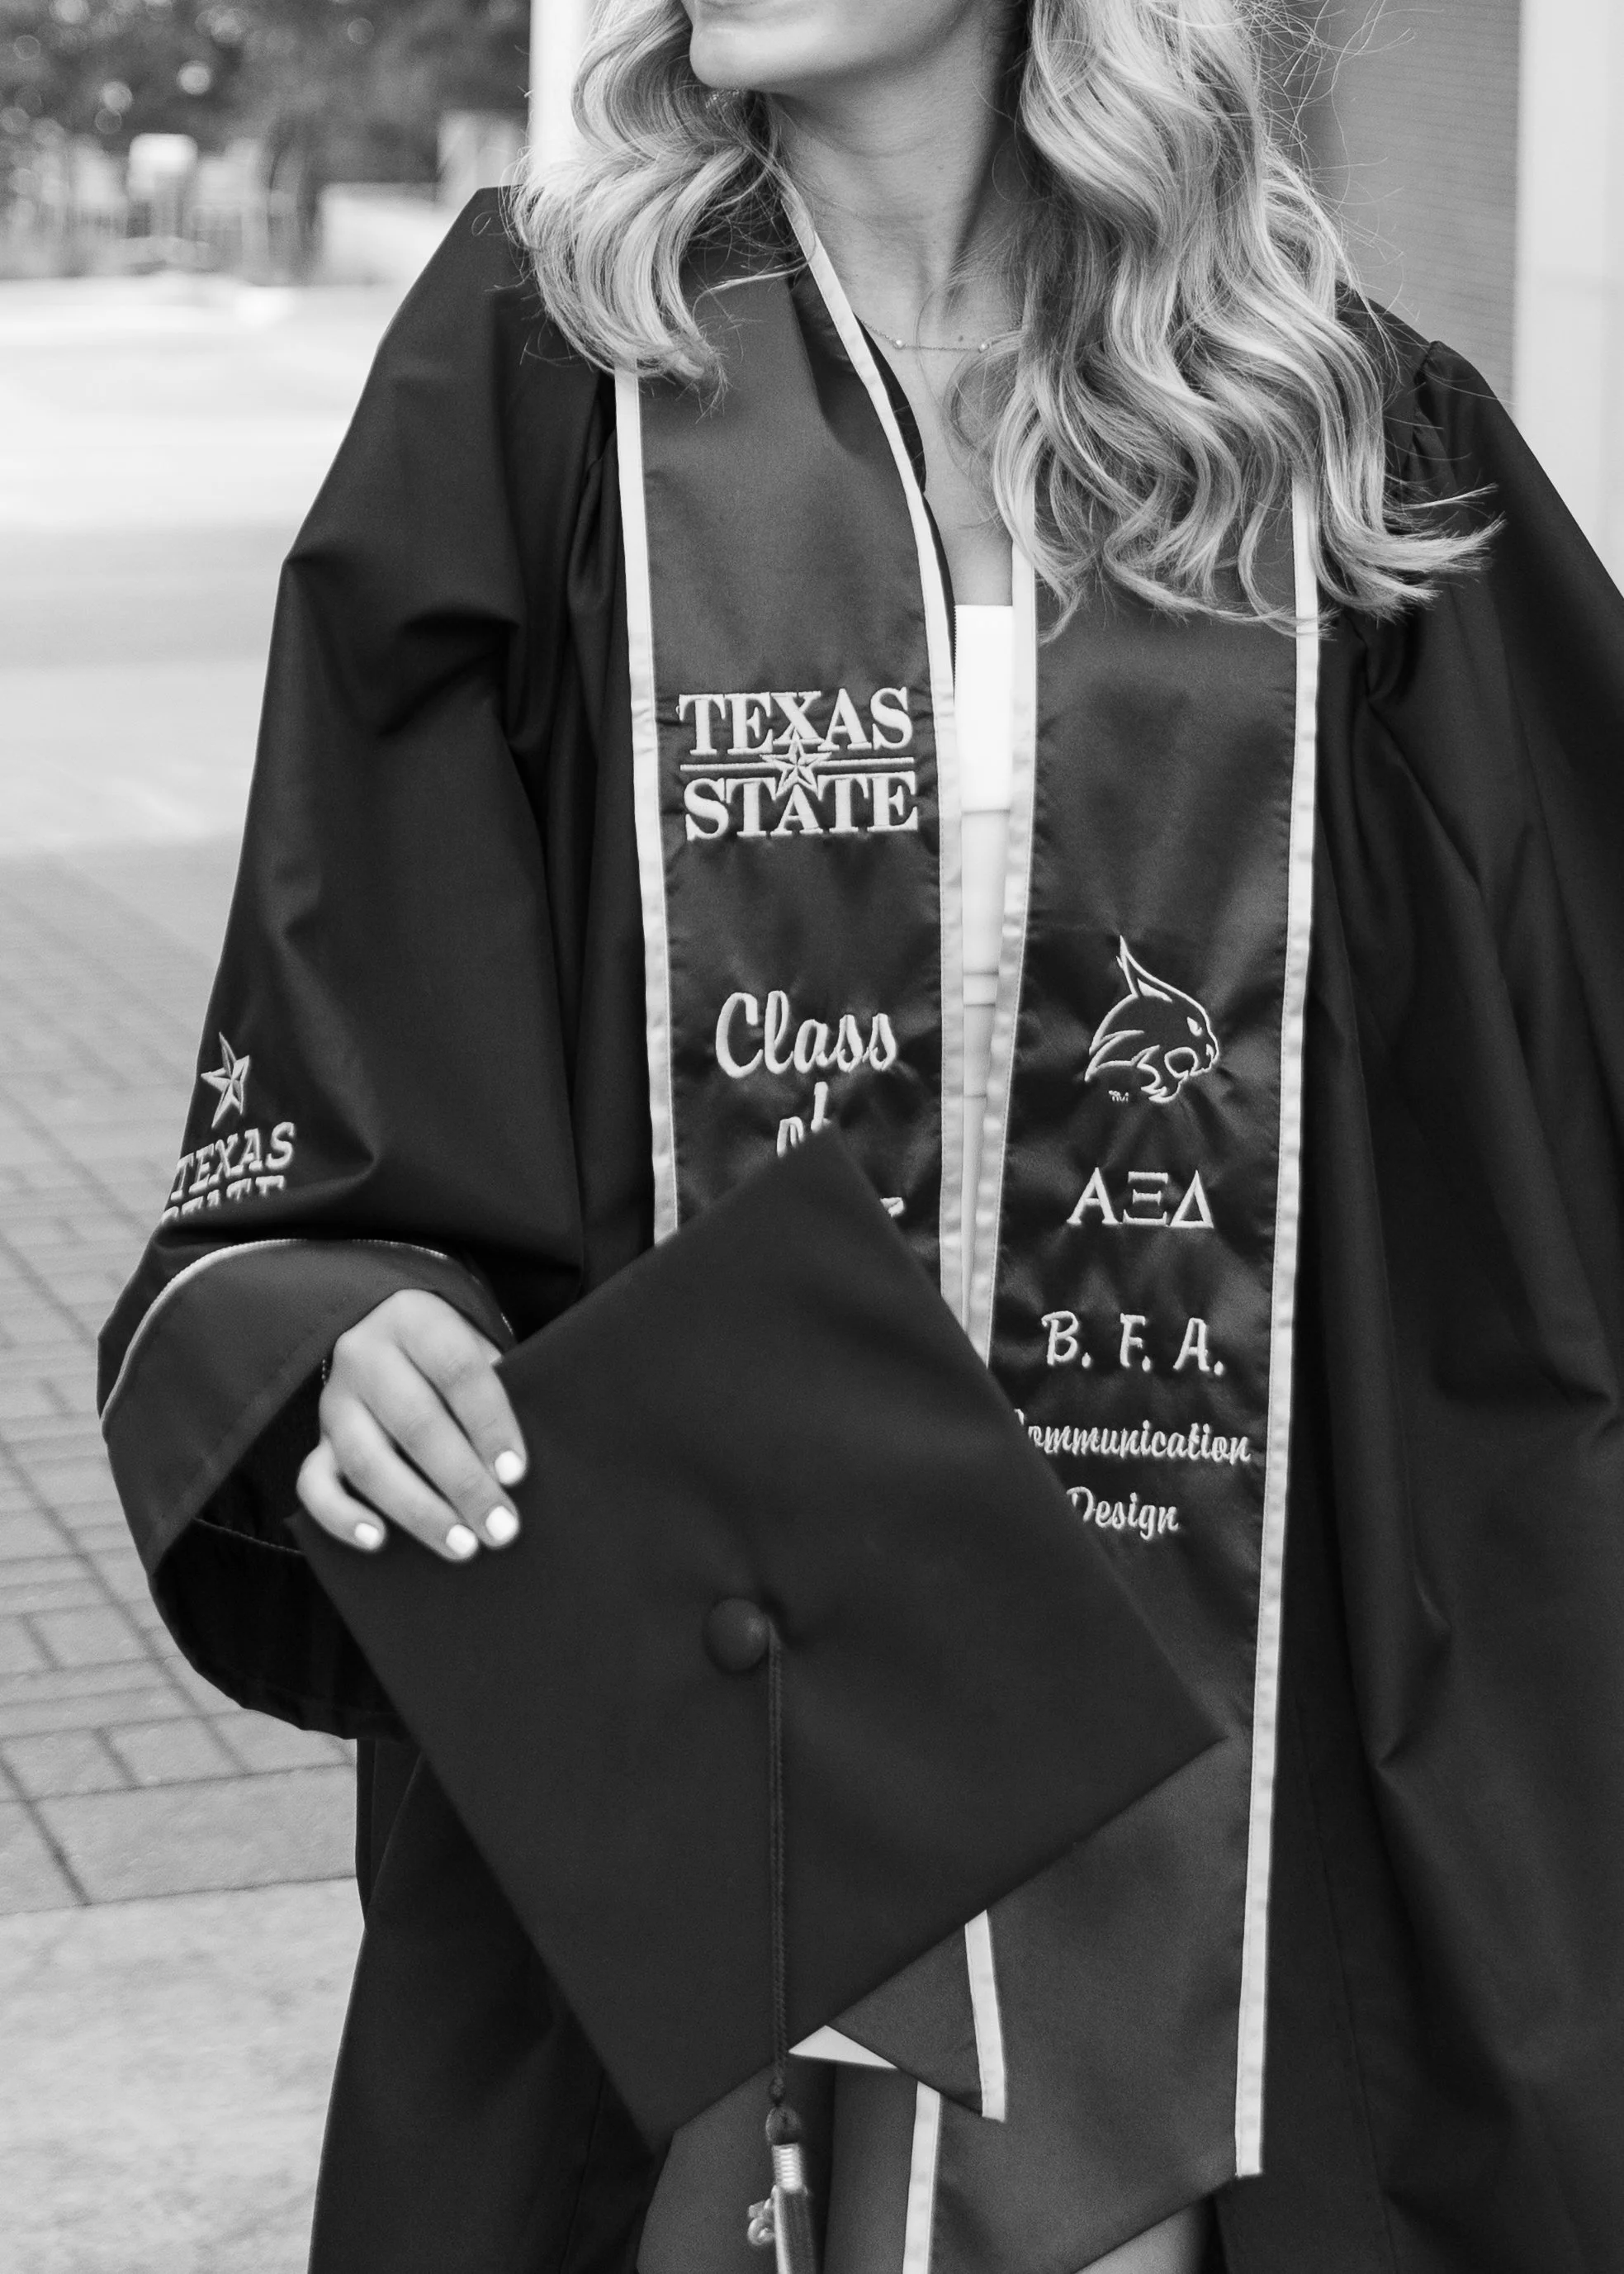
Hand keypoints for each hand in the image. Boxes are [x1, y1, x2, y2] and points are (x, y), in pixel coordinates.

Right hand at [296, 1290, 526, 1560]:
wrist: (387, 1328)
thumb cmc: (452, 1352)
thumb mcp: (478, 1346)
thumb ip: (495, 1389)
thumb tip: (514, 1468)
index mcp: (415, 1319)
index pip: (457, 1371)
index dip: (489, 1424)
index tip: (515, 1473)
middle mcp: (365, 1354)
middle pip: (416, 1423)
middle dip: (463, 1483)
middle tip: (501, 1527)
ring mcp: (335, 1399)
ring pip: (367, 1460)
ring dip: (417, 1510)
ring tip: (462, 1546)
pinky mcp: (318, 1438)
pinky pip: (314, 1482)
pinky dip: (341, 1516)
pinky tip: (377, 1542)